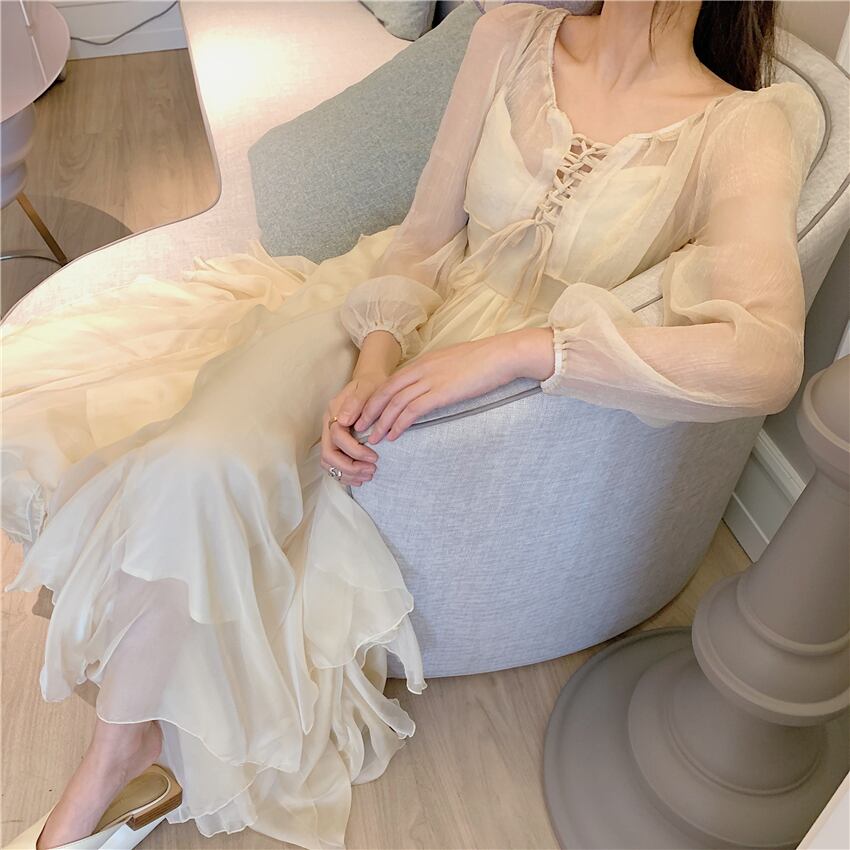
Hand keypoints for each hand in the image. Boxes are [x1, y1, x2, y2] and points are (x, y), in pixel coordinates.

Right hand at [320, 372, 382, 486]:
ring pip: (329, 463)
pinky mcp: (336, 444)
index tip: (375, 457)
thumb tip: (344, 421)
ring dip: (348, 473)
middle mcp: (328, 426)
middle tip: (372, 471)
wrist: (371, 384)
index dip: (355, 451)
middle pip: (328, 455)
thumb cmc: (371, 386)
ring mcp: (330, 436)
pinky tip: (360, 478)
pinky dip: (345, 475)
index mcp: (333, 412)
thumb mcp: (367, 388)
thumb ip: (356, 402)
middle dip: (350, 467)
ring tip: (369, 476)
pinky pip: (333, 465)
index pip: (337, 437)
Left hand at [354, 327, 555, 443]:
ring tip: (373, 438)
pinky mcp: (441, 393)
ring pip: (395, 403)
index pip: (390, 381)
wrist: (502, 355)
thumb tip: (433, 387)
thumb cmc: (484, 361)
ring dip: (381, 422)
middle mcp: (421, 369)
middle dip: (370, 411)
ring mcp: (430, 380)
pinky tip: (393, 435)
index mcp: (423, 361)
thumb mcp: (453, 363)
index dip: (375, 398)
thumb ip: (438, 373)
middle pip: (386, 392)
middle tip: (360, 428)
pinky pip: (412, 410)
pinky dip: (399, 424)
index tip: (367, 413)